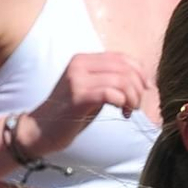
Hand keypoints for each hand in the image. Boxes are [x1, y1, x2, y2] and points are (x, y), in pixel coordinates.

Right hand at [16, 53, 150, 162]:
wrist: (40, 130)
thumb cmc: (70, 112)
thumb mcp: (91, 89)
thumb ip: (109, 80)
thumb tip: (142, 80)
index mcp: (83, 59)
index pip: (122, 57)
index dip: (140, 71)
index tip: (146, 88)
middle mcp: (79, 64)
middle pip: (124, 68)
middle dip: (138, 87)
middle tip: (136, 104)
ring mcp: (77, 79)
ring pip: (121, 80)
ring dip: (132, 97)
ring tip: (129, 110)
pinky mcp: (78, 97)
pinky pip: (110, 93)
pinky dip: (122, 102)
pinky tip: (122, 112)